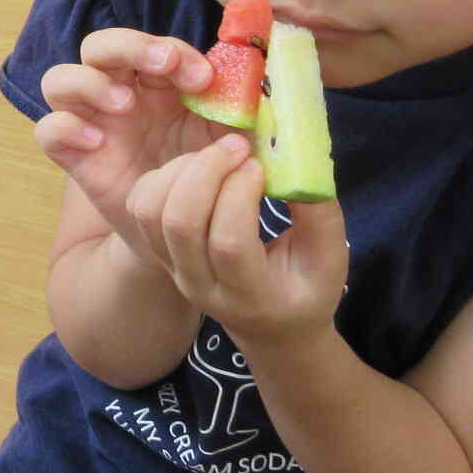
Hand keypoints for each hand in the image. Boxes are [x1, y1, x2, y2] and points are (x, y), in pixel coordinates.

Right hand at [35, 27, 226, 264]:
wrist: (193, 232)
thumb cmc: (213, 174)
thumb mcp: (235, 135)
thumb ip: (244, 104)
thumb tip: (264, 66)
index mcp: (157, 81)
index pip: (150, 44)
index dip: (172, 49)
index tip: (203, 77)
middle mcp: (118, 93)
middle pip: (98, 46)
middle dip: (129, 46)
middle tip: (163, 66)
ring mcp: (92, 123)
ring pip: (59, 80)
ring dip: (89, 83)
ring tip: (125, 106)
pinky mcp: (75, 157)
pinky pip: (48, 131)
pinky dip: (65, 128)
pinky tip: (98, 141)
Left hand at [125, 134, 350, 347]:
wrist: (269, 326)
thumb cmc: (304, 289)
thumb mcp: (330, 260)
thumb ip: (319, 213)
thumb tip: (297, 158)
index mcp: (249, 295)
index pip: (228, 243)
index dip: (239, 196)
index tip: (260, 165)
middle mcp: (200, 285)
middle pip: (180, 224)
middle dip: (206, 172)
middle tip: (237, 146)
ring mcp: (172, 269)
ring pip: (151, 211)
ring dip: (182, 171)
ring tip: (218, 156)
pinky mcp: (156, 251)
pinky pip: (142, 205)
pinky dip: (164, 176)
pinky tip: (199, 169)